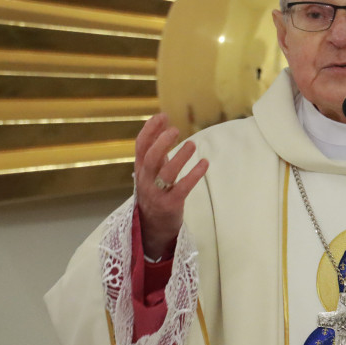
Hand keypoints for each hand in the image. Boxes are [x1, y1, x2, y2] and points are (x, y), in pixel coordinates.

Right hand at [134, 114, 208, 259]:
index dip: (150, 130)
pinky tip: (204, 163)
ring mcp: (157, 194)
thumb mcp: (152, 173)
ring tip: (191, 144)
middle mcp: (146, 181)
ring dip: (179, 157)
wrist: (153, 228)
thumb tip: (165, 129)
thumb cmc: (156, 194)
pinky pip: (183, 188)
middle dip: (161, 142)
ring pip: (165, 173)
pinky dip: (194, 174)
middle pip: (150, 158)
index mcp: (141, 170)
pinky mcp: (170, 205)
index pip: (140, 146)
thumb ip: (157, 154)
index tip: (162, 116)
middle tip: (175, 130)